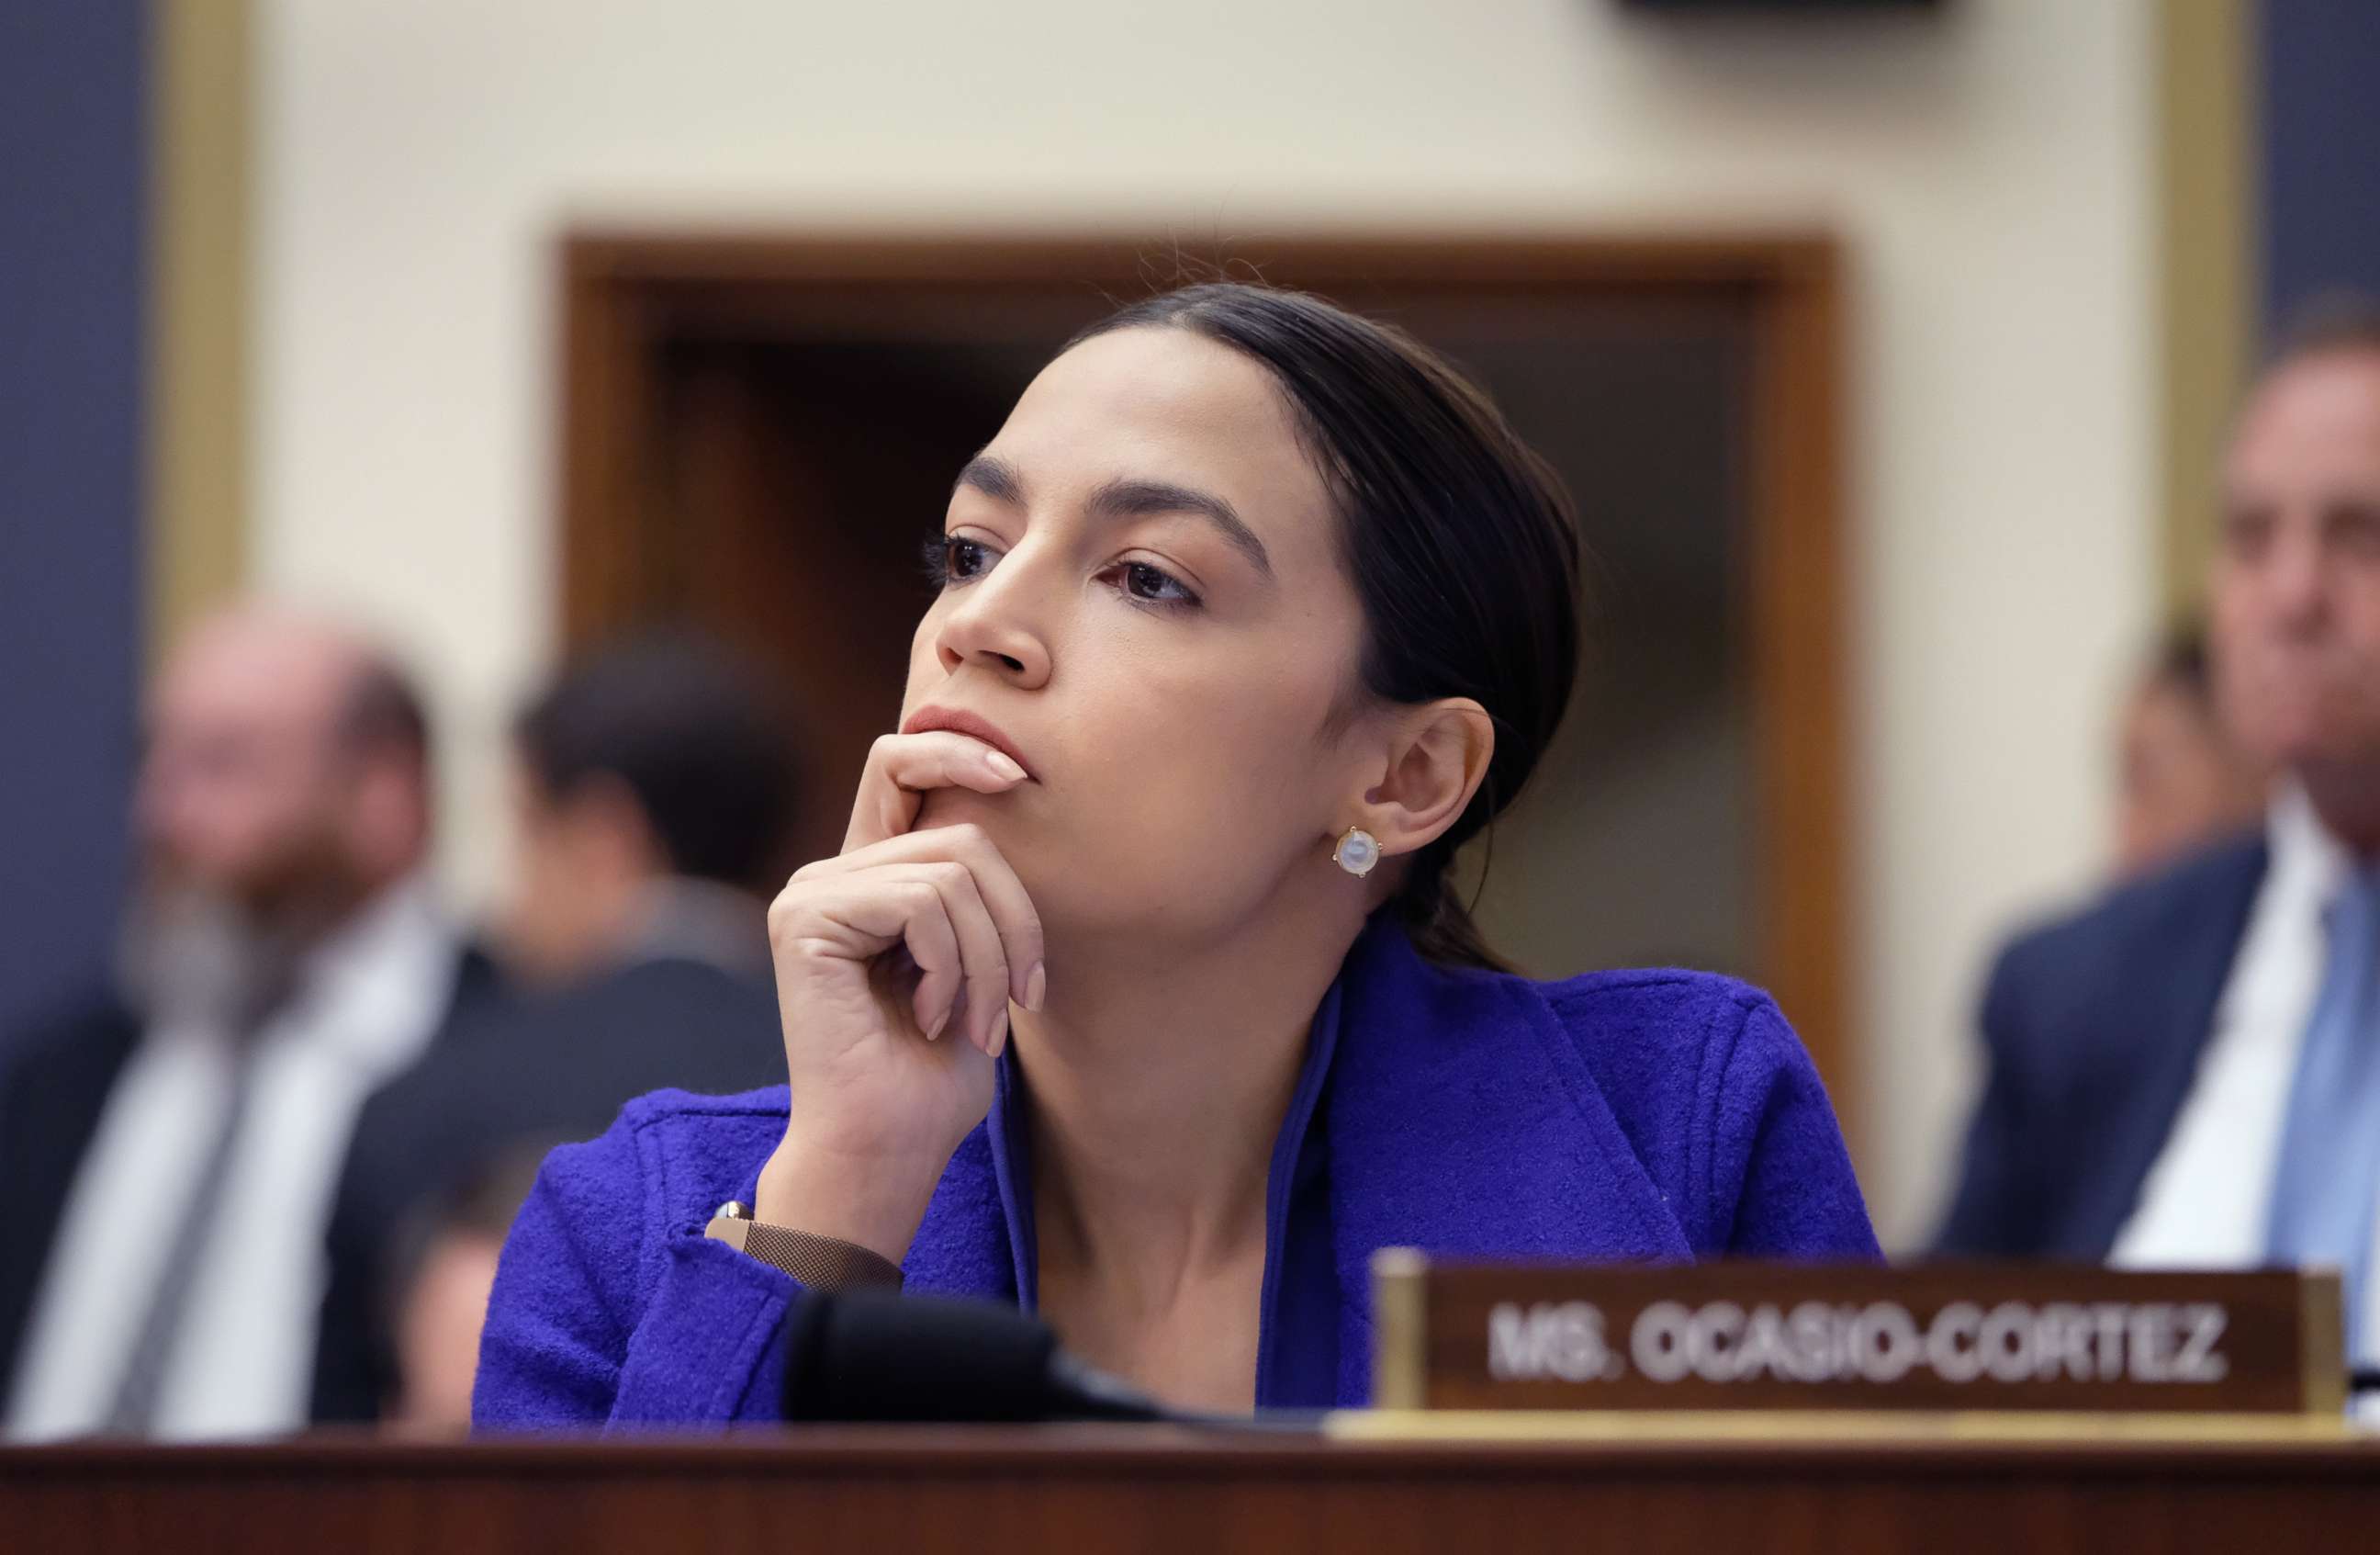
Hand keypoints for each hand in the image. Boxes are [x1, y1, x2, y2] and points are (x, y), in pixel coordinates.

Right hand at [754, 731, 1043, 1262]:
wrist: (887, 1148)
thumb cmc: (935, 1076)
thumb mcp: (977, 966)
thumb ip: (975, 894)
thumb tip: (1005, 802)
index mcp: (870, 879)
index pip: (902, 765)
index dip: (960, 750)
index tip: (1019, 777)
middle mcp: (833, 875)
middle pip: (963, 835)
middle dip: (1014, 920)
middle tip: (1017, 1000)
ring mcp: (812, 892)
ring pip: (951, 872)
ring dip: (988, 958)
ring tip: (971, 1022)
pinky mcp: (805, 918)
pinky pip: (921, 903)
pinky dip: (951, 966)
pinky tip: (929, 1016)